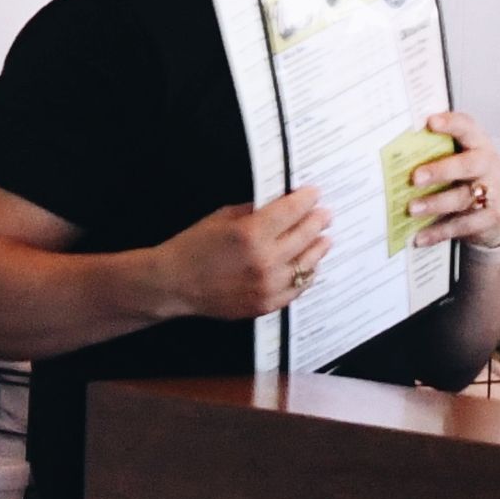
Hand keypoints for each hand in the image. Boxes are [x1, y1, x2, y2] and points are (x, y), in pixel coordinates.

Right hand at [152, 193, 334, 320]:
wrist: (174, 284)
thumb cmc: (193, 248)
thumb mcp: (222, 217)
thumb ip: (255, 210)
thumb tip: (281, 203)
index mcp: (251, 233)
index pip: (292, 210)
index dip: (307, 199)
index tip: (314, 194)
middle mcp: (264, 260)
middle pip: (305, 235)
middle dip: (317, 220)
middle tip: (324, 214)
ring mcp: (267, 285)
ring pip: (307, 264)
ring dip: (318, 248)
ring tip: (325, 239)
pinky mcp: (266, 304)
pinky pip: (297, 288)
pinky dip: (306, 275)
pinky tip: (309, 266)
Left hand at [390, 115, 499, 254]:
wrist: (495, 214)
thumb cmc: (467, 178)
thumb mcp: (459, 159)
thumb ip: (436, 149)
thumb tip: (395, 146)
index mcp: (478, 144)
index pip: (467, 127)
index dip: (451, 123)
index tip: (429, 122)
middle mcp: (488, 165)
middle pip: (468, 164)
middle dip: (441, 170)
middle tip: (415, 177)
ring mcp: (493, 192)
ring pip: (463, 198)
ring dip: (435, 203)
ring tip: (412, 209)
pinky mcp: (490, 218)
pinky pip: (462, 225)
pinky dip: (439, 232)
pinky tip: (419, 237)